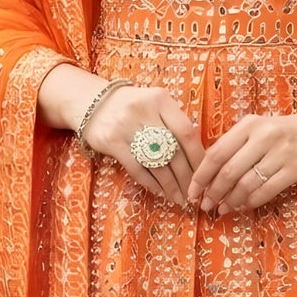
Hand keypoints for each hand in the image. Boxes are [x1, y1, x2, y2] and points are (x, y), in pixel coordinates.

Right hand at [83, 82, 204, 208]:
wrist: (91, 102)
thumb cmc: (132, 107)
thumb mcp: (155, 104)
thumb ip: (174, 122)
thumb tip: (199, 156)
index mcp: (161, 99)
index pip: (187, 132)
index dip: (198, 157)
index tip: (205, 174)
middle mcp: (144, 111)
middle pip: (173, 151)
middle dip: (187, 177)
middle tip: (193, 193)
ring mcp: (126, 126)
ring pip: (157, 163)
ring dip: (170, 185)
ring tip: (179, 197)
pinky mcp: (112, 142)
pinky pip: (137, 169)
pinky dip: (151, 183)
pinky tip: (160, 191)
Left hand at [188, 107, 296, 216]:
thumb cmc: (285, 131)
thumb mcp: (258, 128)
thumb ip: (234, 144)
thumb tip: (206, 172)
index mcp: (249, 125)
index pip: (216, 153)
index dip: (201, 176)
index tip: (192, 191)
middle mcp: (264, 137)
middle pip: (229, 171)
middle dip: (213, 192)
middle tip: (205, 205)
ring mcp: (281, 154)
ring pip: (246, 184)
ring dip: (231, 201)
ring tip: (222, 209)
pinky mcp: (295, 170)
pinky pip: (266, 191)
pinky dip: (251, 202)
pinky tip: (243, 206)